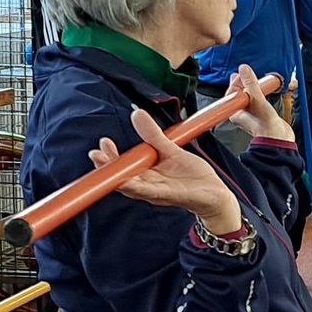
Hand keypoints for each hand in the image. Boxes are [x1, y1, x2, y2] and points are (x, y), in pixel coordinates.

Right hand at [90, 106, 240, 233]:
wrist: (215, 194)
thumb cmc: (193, 176)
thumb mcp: (172, 150)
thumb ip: (154, 135)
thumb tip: (137, 114)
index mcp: (147, 174)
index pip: (123, 166)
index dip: (110, 157)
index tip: (103, 143)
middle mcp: (148, 185)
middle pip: (121, 177)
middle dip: (107, 167)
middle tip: (96, 154)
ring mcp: (158, 193)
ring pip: (132, 187)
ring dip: (118, 177)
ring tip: (105, 165)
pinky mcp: (170, 197)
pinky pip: (151, 193)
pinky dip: (138, 188)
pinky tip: (129, 182)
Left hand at [228, 65, 292, 143]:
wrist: (279, 137)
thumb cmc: (266, 125)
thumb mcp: (257, 99)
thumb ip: (250, 83)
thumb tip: (244, 69)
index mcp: (235, 112)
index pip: (232, 92)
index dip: (237, 82)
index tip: (243, 74)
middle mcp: (242, 113)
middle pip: (241, 93)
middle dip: (246, 83)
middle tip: (250, 76)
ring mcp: (251, 113)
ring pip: (250, 95)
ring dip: (254, 88)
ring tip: (259, 82)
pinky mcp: (261, 113)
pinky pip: (258, 99)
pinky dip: (261, 93)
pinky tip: (264, 90)